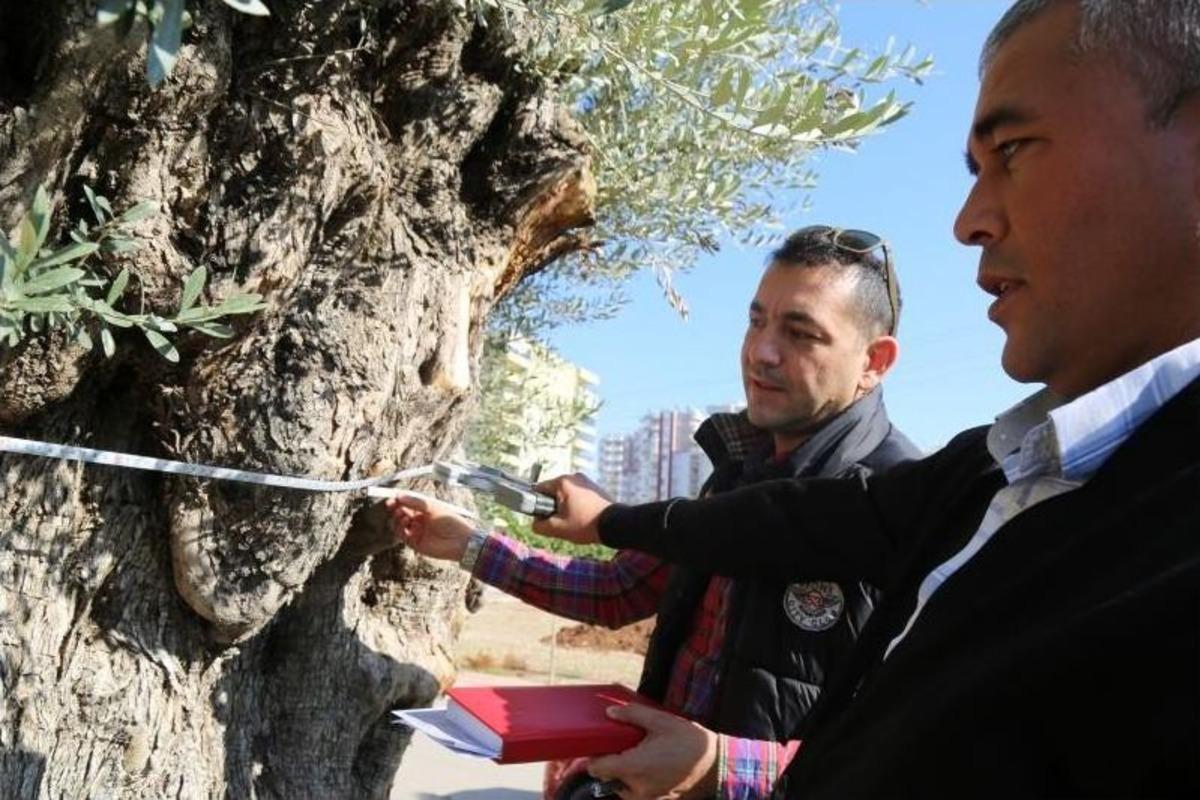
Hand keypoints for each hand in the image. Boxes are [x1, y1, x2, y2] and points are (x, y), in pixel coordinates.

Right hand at [385, 495, 475, 561]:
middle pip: (400, 513)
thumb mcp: (433, 507)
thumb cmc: (451, 521)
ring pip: (398, 524)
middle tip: (393, 505)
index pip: (407, 503)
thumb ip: (416, 502)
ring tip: (403, 515)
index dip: (398, 501)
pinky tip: (405, 523)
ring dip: (397, 518)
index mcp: (424, 509)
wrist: (460, 541)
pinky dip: (400, 529)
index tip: (392, 498)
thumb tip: (399, 495)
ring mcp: (416, 531)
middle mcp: (419, 520)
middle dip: (395, 508)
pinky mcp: (415, 543)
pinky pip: (402, 535)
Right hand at [531, 473, 612, 544]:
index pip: (539, 489)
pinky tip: (583, 517)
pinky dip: (577, 505)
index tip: (544, 517)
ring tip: (574, 521)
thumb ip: (539, 526)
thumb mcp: (558, 529)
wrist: (615, 525)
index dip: (538, 505)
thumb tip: (535, 523)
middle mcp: (574, 477)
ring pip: (566, 495)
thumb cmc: (586, 525)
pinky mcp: (594, 487)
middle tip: (561, 522)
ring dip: (566, 507)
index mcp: (562, 482)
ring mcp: (586, 481)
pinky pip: (578, 495)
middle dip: (554, 507)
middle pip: (553, 492)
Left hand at [586, 705, 717, 799]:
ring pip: (622, 787)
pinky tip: (651, 765)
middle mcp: (638, 787)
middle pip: (609, 778)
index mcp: (634, 767)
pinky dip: (638, 781)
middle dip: (612, 763)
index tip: (599, 747)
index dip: (594, 758)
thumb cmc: (689, 741)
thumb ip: (632, 715)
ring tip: (640, 754)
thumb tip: (610, 713)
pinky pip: (638, 792)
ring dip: (625, 774)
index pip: (597, 769)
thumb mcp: (660, 721)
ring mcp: (649, 797)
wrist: (716, 764)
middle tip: (623, 746)